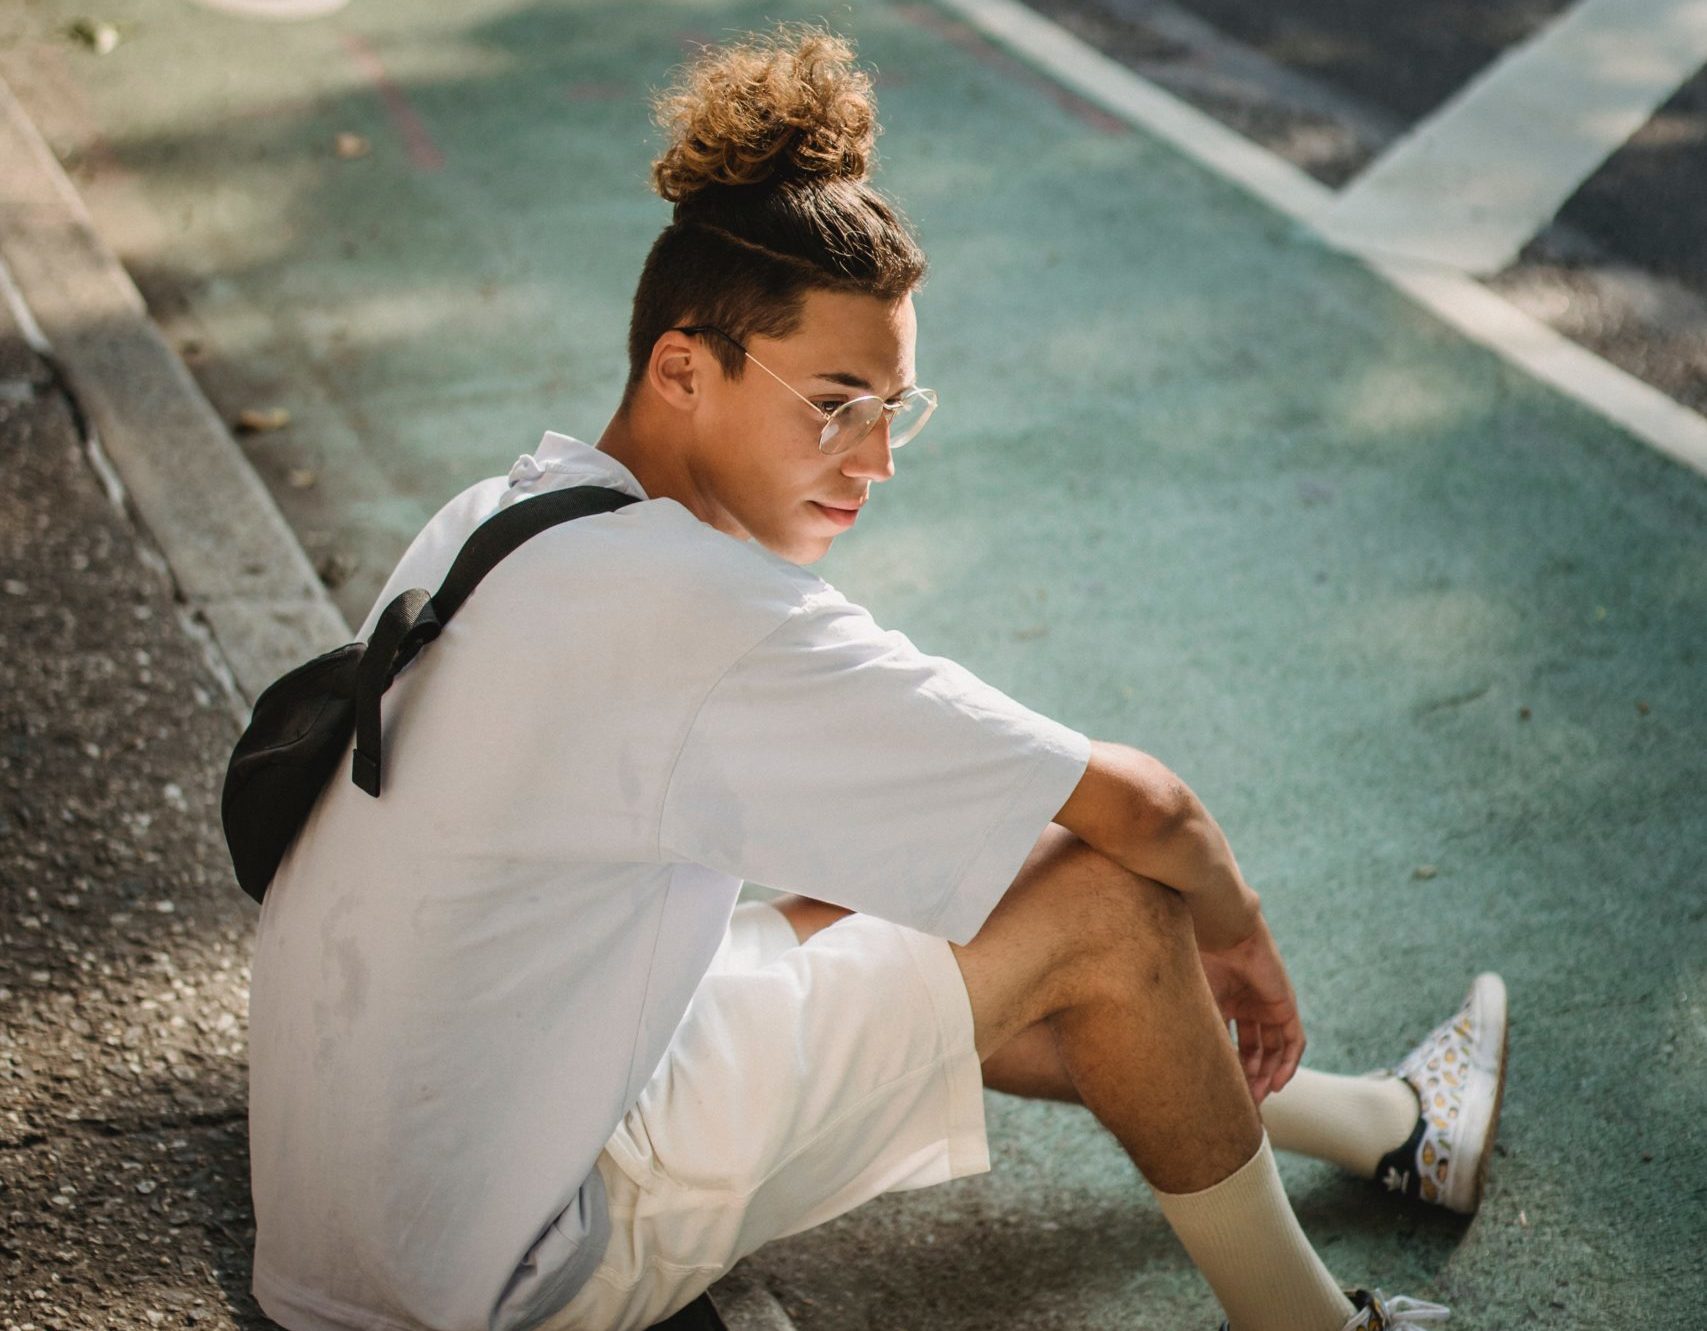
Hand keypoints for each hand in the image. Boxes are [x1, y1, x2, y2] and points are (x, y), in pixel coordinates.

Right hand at [1196, 915, 1303, 1103]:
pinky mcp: (1285, 1005)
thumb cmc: (1200, 961)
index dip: (1231, 1068)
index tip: (1226, 1092)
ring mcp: (1269, 1005)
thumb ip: (1198, 1032)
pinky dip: (1288, 1064)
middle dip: (1251, 1076)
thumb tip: (1180, 1069)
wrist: (1221, 934)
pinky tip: (1277, 1082)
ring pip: (1275, 1049)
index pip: (1233, 1043)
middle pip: (1256, 1050)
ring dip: (1269, 1074)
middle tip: (1244, 1100)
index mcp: (1226, 1002)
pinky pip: (1294, 1041)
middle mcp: (1248, 1005)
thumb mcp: (1197, 1004)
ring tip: (1259, 1095)